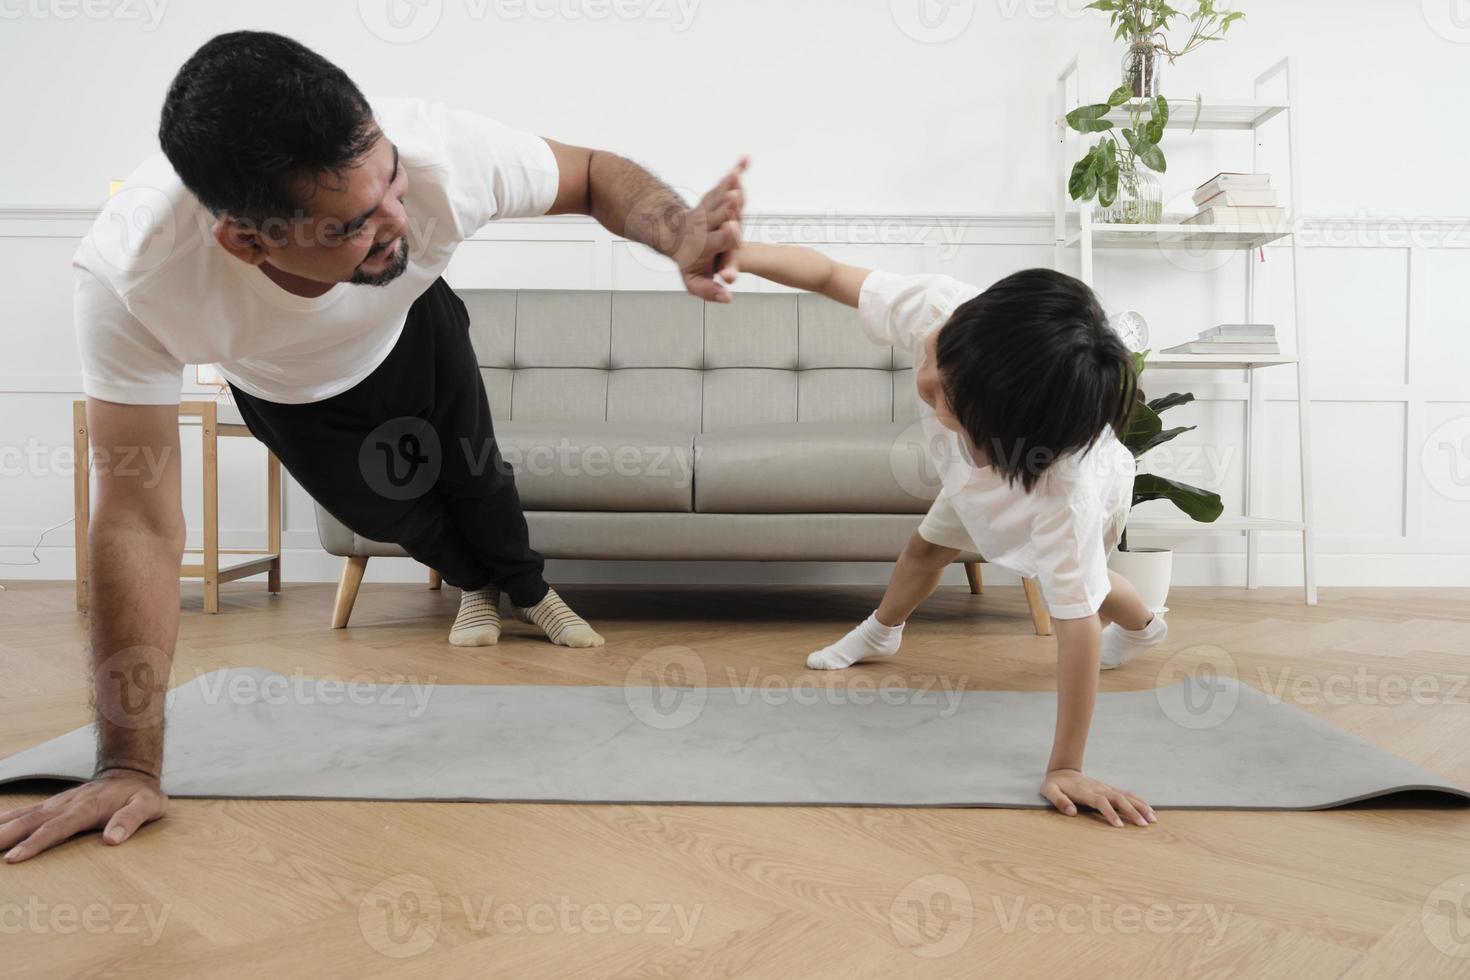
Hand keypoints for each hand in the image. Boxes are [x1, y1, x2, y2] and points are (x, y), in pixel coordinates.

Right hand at [1, 769, 167, 862]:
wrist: (131, 772)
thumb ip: (130, 820)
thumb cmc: (140, 794)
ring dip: (0, 828)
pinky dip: (4, 819)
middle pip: (31, 821)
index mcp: (86, 808)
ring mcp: (57, 803)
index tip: (14, 857)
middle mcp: (66, 804)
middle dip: (5, 837)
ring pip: (23, 816)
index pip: (56, 828)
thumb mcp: (148, 805)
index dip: (35, 843)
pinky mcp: (53, 805)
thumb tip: (112, 840)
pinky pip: (24, 812)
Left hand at [675, 157, 747, 303]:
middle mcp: (704, 225)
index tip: (732, 227)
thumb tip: (728, 298)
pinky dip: (735, 171)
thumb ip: (710, 291)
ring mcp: (707, 210)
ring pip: (718, 195)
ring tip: (738, 171)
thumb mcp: (694, 281)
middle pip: (718, 215)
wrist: (671, 236)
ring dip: (729, 184)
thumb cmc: (688, 261)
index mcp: (704, 245)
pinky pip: (723, 184)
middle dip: (727, 205)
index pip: (716, 240)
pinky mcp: (711, 199)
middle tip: (735, 195)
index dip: (724, 234)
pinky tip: (745, 160)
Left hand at [1040, 768, 1155, 827]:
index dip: (1110, 813)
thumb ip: (1059, 800)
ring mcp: (1106, 788)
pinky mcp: (1110, 789)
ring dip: (1140, 806)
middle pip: (1119, 799)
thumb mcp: (1049, 790)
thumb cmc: (1055, 784)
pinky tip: (1149, 809)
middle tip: (1144, 824)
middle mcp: (1099, 789)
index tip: (1119, 826)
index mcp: (1086, 792)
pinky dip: (1139, 801)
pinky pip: (1127, 794)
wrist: (1062, 770)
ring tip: (1153, 819)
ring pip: (1126, 796)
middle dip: (1132, 811)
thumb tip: (1071, 812)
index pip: (1101, 802)